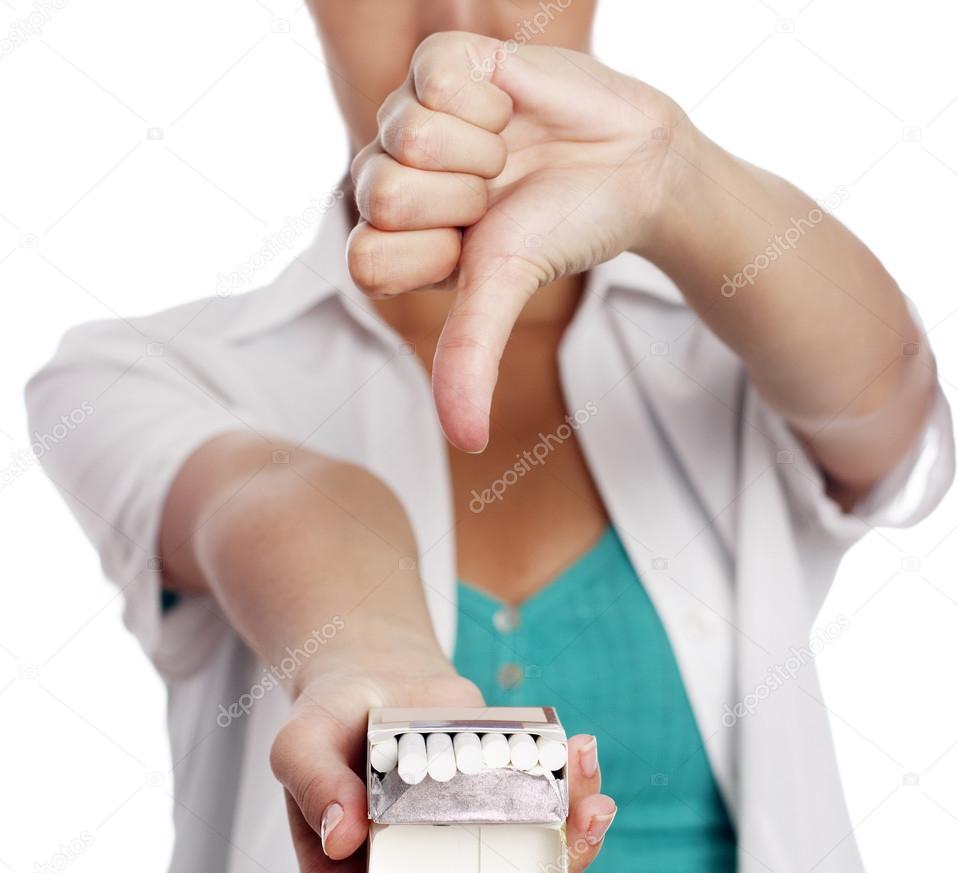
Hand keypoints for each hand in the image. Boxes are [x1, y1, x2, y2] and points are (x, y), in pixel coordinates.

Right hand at [269, 660, 615, 872]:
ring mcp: (464, 853)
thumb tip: (341, 836)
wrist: (380, 681)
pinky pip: (546, 827)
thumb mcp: (302, 740)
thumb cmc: (331, 719)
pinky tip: (582, 757)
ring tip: (592, 811)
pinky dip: (574, 798)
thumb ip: (311, 781)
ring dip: (567, 859)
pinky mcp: (502, 815)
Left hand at [348, 30, 691, 451]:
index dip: (436, 254)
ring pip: (410, 134)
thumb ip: (470, 359)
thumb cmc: (564, 231)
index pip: (365, 258)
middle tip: (499, 194)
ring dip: (484, 151)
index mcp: (393, 241)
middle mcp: (391, 178)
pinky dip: (493, 96)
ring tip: (508, 152)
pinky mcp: (442, 62)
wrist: (631, 167)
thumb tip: (466, 443)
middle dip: (463, 203)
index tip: (481, 246)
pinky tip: (511, 106)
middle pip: (381, 195)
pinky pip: (436, 75)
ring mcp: (411, 118)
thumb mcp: (506, 294)